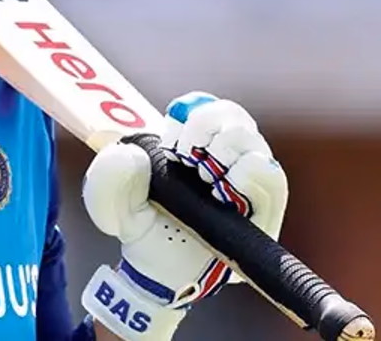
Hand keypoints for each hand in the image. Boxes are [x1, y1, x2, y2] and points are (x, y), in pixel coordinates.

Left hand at [80, 92, 288, 339]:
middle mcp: (227, 155)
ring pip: (252, 141)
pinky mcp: (264, 210)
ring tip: (204, 181)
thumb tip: (132, 156)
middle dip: (206, 128)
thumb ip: (109, 175)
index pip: (205, 106)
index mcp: (194, 142)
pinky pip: (271, 177)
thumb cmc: (143, 229)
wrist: (159, 273)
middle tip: (185, 157)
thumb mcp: (112, 202)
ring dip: (224, 152)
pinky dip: (247, 175)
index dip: (190, 115)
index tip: (170, 142)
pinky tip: (226, 192)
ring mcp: (249, 180)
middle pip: (233, 116)